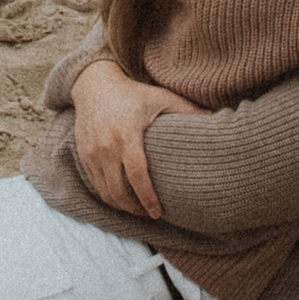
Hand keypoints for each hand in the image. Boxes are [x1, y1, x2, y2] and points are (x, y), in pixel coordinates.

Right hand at [70, 57, 204, 216]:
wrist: (94, 84)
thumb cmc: (133, 94)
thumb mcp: (160, 98)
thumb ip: (187, 110)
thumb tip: (215, 119)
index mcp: (126, 134)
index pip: (136, 174)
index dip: (147, 197)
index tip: (158, 212)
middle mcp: (106, 146)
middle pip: (118, 191)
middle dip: (135, 209)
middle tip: (151, 215)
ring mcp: (91, 153)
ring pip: (105, 192)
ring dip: (122, 206)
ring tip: (139, 210)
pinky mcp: (83, 156)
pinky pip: (95, 185)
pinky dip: (109, 196)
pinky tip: (123, 197)